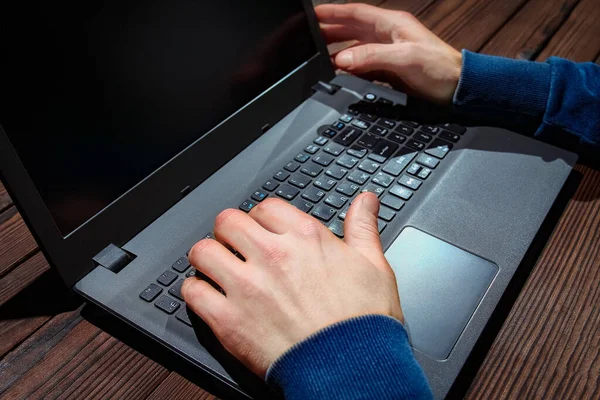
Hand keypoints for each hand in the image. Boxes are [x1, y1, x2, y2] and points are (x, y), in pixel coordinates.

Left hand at [182, 193, 401, 376]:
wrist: (351, 369)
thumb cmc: (364, 321)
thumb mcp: (374, 265)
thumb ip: (362, 227)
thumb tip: (365, 201)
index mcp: (304, 237)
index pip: (265, 207)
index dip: (262, 218)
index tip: (263, 230)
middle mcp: (272, 254)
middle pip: (228, 222)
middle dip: (230, 232)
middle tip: (236, 246)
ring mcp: (246, 286)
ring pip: (203, 251)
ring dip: (208, 257)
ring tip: (217, 267)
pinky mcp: (228, 319)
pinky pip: (193, 291)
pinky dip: (196, 291)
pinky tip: (208, 295)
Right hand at [316, 3, 461, 103]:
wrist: (457, 88)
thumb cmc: (439, 68)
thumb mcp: (404, 59)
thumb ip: (372, 57)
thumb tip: (343, 59)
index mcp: (391, 24)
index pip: (355, 13)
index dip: (333, 12)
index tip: (313, 14)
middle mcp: (387, 35)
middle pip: (351, 29)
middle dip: (329, 32)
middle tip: (308, 38)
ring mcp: (387, 52)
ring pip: (354, 48)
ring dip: (336, 51)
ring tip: (317, 57)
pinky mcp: (389, 69)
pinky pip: (362, 65)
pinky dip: (348, 68)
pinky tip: (337, 74)